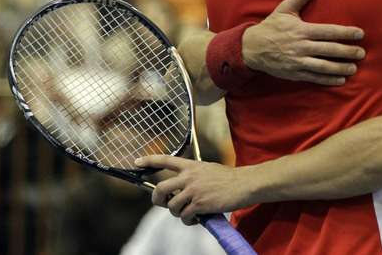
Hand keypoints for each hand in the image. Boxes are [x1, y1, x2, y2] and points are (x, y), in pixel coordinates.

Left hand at [136, 155, 252, 224]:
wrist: (244, 184)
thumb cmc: (229, 179)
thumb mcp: (208, 170)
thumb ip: (194, 176)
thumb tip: (182, 190)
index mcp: (191, 166)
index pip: (166, 160)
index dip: (149, 160)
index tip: (137, 162)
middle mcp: (189, 177)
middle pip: (161, 188)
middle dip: (157, 199)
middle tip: (164, 203)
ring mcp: (193, 191)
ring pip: (172, 206)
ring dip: (178, 213)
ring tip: (189, 213)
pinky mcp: (200, 204)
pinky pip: (185, 216)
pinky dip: (189, 221)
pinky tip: (197, 218)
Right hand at [242, 0, 364, 84]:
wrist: (252, 48)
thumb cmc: (271, 27)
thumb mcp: (284, 9)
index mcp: (302, 30)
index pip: (328, 31)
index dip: (345, 33)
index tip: (360, 34)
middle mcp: (302, 46)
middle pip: (329, 50)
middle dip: (347, 52)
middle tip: (361, 53)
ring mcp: (298, 61)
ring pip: (324, 66)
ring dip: (340, 67)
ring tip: (353, 67)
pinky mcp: (295, 73)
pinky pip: (315, 77)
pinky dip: (328, 80)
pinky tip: (340, 79)